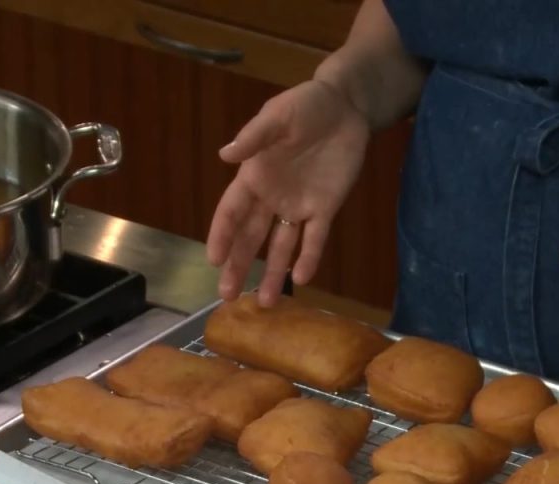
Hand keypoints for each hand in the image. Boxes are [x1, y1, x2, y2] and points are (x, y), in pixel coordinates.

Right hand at [207, 79, 370, 304]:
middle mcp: (271, 198)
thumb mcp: (278, 115)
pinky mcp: (325, 208)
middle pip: (250, 238)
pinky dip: (309, 258)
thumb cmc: (306, 105)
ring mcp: (298, 206)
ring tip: (263, 303)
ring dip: (271, 274)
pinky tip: (302, 278)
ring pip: (280, 247)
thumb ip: (254, 137)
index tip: (213, 260)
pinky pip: (315, 238)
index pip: (231, 212)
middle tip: (226, 296)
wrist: (345, 107)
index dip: (221, 236)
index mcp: (253, 177)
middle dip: (238, 266)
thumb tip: (225, 156)